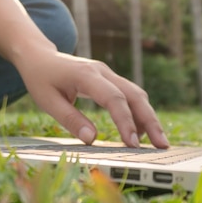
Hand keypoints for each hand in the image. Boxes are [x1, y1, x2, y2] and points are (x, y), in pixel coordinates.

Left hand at [16, 50, 169, 148]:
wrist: (39, 56)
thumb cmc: (40, 78)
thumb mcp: (47, 101)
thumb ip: (70, 119)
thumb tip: (92, 139)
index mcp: (86, 75)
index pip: (114, 98)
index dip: (125, 122)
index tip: (132, 144)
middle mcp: (102, 72)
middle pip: (134, 95)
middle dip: (150, 121)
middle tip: (162, 145)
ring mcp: (108, 74)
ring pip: (136, 94)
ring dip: (148, 117)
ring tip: (157, 143)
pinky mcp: (109, 79)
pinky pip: (129, 95)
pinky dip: (138, 112)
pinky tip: (139, 132)